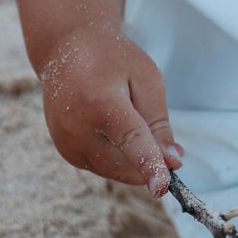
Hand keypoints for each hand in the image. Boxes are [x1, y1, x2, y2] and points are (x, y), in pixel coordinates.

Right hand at [38, 23, 182, 195]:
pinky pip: (103, 167)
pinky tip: (115, 128)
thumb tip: (172, 162)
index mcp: (100, 103)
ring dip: (134, 160)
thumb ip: (159, 123)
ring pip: (115, 171)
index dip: (149, 165)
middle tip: (163, 140)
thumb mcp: (147, 79)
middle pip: (125, 164)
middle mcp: (76, 129)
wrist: (66, 48)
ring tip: (128, 117)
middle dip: (151, 161)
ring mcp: (67, 144)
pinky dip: (118, 157)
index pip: (131, 141)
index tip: (162, 188)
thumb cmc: (112, 59)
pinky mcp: (66, 152)